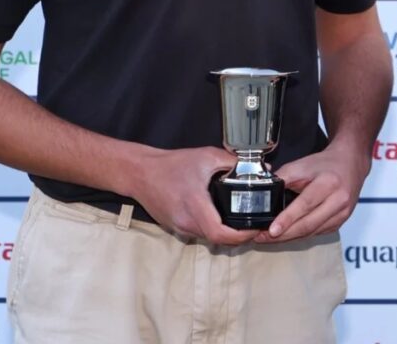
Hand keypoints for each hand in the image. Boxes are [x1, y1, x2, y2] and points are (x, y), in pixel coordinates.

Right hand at [130, 146, 258, 245]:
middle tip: (252, 225)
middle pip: (217, 240)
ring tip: (239, 222)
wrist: (140, 172)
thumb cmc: (171, 164)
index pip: (221, 234)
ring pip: (207, 238)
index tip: (254, 229)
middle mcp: (186, 222)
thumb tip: (256, 167)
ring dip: (224, 234)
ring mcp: (179, 227)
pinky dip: (210, 229)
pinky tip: (217, 217)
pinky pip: (197, 233)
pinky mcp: (174, 227)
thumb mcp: (206, 156)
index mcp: (195, 206)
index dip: (241, 236)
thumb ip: (232, 162)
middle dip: (237, 237)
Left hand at [255, 143, 368, 242]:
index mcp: (328, 183)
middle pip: (308, 224)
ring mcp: (342, 214)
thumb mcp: (302, 164)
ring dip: (289, 237)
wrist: (350, 164)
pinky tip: (287, 235)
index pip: (305, 204)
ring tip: (268, 238)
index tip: (271, 230)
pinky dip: (300, 235)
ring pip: (312, 232)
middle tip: (261, 238)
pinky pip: (317, 233)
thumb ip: (282, 177)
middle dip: (283, 234)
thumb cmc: (325, 164)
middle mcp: (339, 201)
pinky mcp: (340, 222)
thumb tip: (263, 190)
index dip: (287, 219)